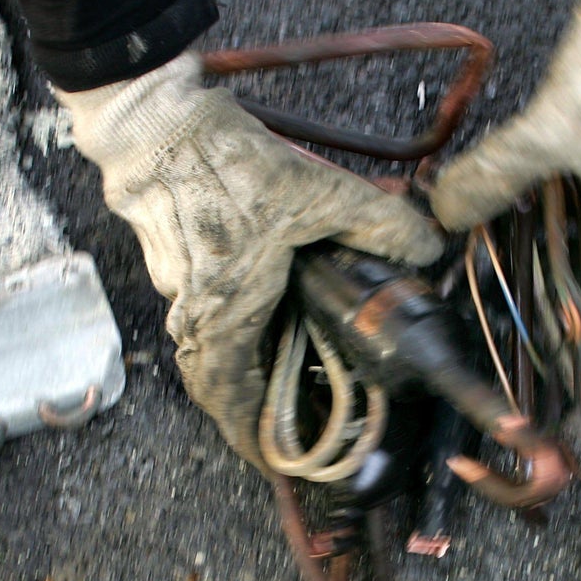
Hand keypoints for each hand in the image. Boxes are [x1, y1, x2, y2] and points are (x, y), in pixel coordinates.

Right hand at [57, 51, 442, 466]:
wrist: (153, 120)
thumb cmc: (221, 164)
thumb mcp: (317, 192)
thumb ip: (378, 223)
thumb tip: (427, 246)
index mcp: (225, 312)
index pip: (229, 397)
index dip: (249, 436)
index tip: (270, 460)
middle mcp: (192, 308)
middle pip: (218, 377)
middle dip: (250, 402)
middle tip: (285, 414)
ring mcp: (174, 282)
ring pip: (209, 342)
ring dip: (243, 359)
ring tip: (284, 360)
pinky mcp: (169, 254)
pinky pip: (199, 307)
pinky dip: (232, 320)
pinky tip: (263, 299)